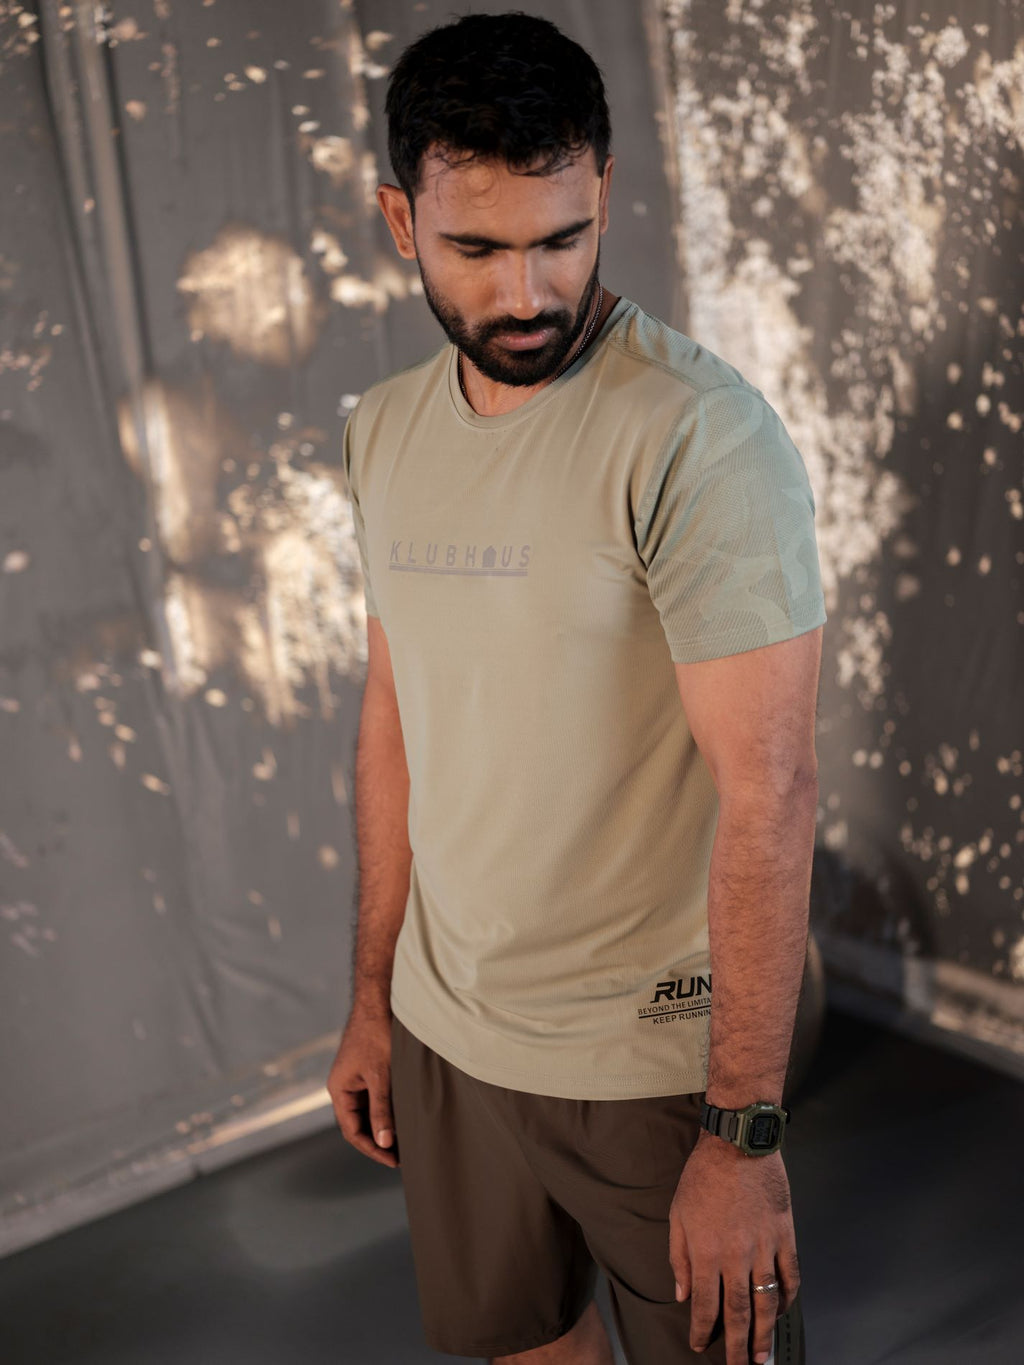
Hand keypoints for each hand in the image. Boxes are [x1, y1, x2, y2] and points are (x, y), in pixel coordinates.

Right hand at [326, 1006, 399, 1168]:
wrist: (379, 1000)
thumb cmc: (376, 1035)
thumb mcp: (380, 1076)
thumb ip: (381, 1110)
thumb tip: (384, 1142)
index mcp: (339, 1090)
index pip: (352, 1130)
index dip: (372, 1148)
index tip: (393, 1160)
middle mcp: (345, 1086)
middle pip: (359, 1123)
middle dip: (379, 1140)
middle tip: (402, 1155)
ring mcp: (357, 1077)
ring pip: (370, 1110)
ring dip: (385, 1125)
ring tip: (406, 1140)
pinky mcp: (369, 1069)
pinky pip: (377, 1096)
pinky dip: (389, 1108)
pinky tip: (405, 1115)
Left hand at [668, 1131, 798, 1363]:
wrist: (738, 1144)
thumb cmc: (703, 1176)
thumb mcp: (677, 1214)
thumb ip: (679, 1258)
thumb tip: (682, 1294)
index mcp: (706, 1252)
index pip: (705, 1305)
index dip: (703, 1330)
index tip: (700, 1345)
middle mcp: (736, 1256)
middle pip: (739, 1313)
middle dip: (738, 1346)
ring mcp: (764, 1248)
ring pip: (767, 1302)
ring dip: (766, 1334)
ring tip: (764, 1357)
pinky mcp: (785, 1236)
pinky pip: (790, 1277)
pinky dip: (787, 1298)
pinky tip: (782, 1311)